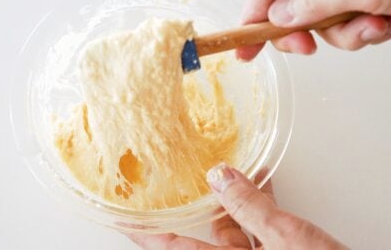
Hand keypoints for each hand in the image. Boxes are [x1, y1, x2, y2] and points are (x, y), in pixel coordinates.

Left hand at [126, 164, 347, 249]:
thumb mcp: (288, 239)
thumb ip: (251, 208)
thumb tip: (219, 176)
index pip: (174, 249)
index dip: (145, 233)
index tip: (123, 219)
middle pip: (210, 234)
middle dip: (203, 201)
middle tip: (184, 177)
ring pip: (240, 229)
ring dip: (239, 197)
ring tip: (232, 168)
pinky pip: (262, 230)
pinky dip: (262, 205)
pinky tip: (262, 182)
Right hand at [236, 0, 390, 60]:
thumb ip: (313, 1)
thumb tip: (279, 16)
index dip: (252, 19)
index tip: (243, 48)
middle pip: (291, 11)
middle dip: (304, 34)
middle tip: (308, 46)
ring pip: (323, 26)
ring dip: (347, 35)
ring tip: (373, 22)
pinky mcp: (364, 3)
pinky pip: (348, 28)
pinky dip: (365, 32)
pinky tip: (384, 21)